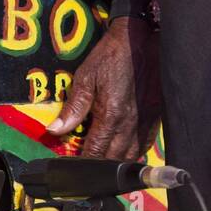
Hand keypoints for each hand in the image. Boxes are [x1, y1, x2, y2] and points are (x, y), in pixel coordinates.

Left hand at [47, 17, 161, 160]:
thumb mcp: (86, 77)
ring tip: (104, 165)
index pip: (95, 152)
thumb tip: (55, 130)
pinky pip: (146, 145)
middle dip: (99, 168)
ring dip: (117, 165)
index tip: (73, 170)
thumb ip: (73, 108)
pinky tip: (125, 153)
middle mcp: (130, 124)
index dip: (84, 165)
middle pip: (114, 160)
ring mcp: (145, 122)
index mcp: (111, 115)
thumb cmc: (112, 57)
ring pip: (132, 157)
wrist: (141, 40)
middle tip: (86, 170)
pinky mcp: (156, 117)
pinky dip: (134, 155)